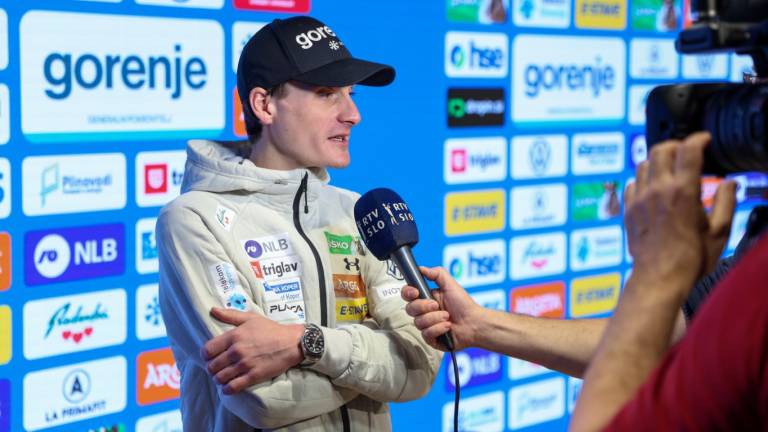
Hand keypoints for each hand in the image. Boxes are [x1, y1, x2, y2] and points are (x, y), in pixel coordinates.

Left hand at [202, 308, 304, 394]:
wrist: (291, 343)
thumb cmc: (271, 329)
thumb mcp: (251, 318)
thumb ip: (230, 315)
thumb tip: (213, 310)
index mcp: (234, 336)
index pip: (207, 350)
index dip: (206, 355)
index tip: (210, 356)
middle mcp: (237, 351)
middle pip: (212, 366)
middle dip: (212, 368)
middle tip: (217, 368)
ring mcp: (245, 365)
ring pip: (220, 378)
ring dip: (219, 379)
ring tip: (223, 377)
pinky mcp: (253, 376)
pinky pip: (233, 387)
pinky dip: (227, 389)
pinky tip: (229, 386)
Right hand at [401, 266, 482, 350]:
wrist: (475, 323)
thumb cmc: (464, 304)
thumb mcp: (450, 284)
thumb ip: (437, 273)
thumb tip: (421, 268)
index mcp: (426, 298)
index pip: (407, 294)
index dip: (408, 293)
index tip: (416, 292)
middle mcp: (424, 312)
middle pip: (409, 309)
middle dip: (424, 307)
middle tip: (437, 305)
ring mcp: (427, 325)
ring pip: (418, 322)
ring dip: (435, 318)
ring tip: (447, 317)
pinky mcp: (431, 338)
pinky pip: (426, 334)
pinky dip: (438, 329)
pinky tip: (448, 327)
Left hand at [625, 132, 735, 297]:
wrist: (659, 277)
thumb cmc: (691, 258)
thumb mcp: (719, 231)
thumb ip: (726, 202)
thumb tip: (729, 183)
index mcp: (683, 192)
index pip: (688, 150)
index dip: (698, 138)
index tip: (705, 139)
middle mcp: (658, 190)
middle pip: (661, 149)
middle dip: (676, 145)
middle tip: (687, 152)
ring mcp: (639, 199)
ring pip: (643, 164)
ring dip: (658, 161)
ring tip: (670, 169)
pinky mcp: (628, 210)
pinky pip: (632, 183)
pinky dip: (643, 179)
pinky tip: (653, 187)